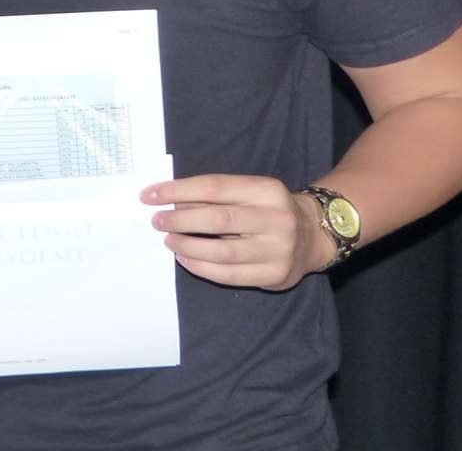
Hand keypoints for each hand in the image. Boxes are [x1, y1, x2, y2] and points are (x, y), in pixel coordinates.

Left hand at [143, 174, 330, 290]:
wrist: (313, 235)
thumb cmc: (267, 209)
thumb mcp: (248, 192)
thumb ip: (214, 196)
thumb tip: (172, 202)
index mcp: (266, 190)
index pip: (213, 187)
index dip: (177, 190)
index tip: (148, 195)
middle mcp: (276, 218)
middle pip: (217, 219)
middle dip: (179, 220)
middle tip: (157, 221)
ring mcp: (279, 250)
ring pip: (222, 251)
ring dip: (187, 246)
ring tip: (169, 241)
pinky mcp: (275, 275)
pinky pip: (230, 274)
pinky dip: (201, 267)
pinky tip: (185, 259)